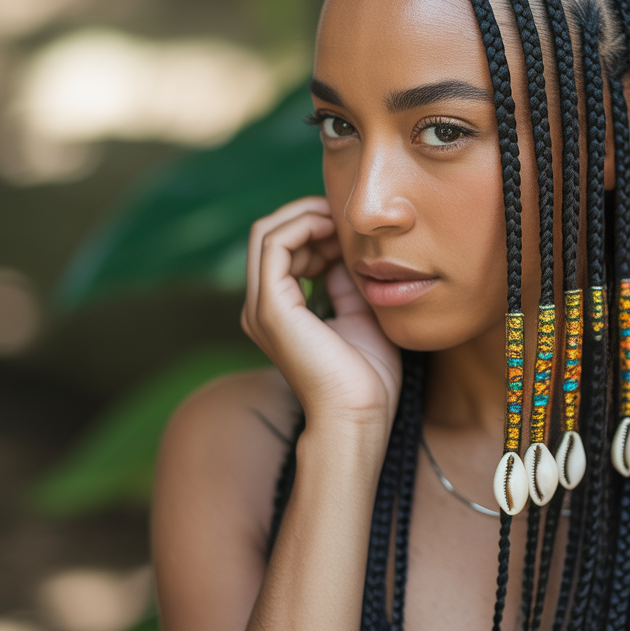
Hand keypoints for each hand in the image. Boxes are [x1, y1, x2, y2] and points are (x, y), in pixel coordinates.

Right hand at [241, 197, 401, 444]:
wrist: (360, 416)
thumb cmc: (368, 377)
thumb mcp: (361, 314)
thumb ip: (346, 282)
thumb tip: (347, 251)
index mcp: (280, 311)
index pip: (285, 249)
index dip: (317, 227)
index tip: (352, 226)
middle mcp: (262, 307)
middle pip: (271, 235)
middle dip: (310, 216)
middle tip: (347, 215)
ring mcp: (261, 307)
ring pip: (267, 233)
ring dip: (307, 216)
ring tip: (342, 220)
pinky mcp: (270, 307)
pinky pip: (274, 245)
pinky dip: (302, 226)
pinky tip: (333, 229)